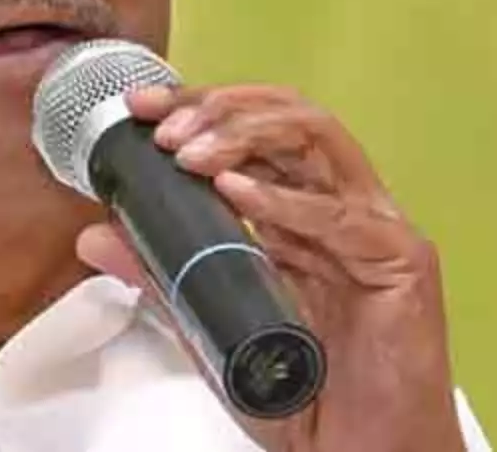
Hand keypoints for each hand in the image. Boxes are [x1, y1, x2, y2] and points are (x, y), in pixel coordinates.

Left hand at [76, 84, 465, 451]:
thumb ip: (158, 275)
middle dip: (219, 109)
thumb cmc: (301, 392)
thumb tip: (94, 235)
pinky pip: (341, 218)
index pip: (254, 130)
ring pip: (318, 141)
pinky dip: (284, 200)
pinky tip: (238, 196)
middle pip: (287, 118)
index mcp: (303, 209)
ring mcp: (376, 228)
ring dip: (245, 136)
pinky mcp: (402, 263)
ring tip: (189, 154)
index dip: (199, 104)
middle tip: (164, 129)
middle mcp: (342, 205)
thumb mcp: (209, 321)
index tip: (140, 107)